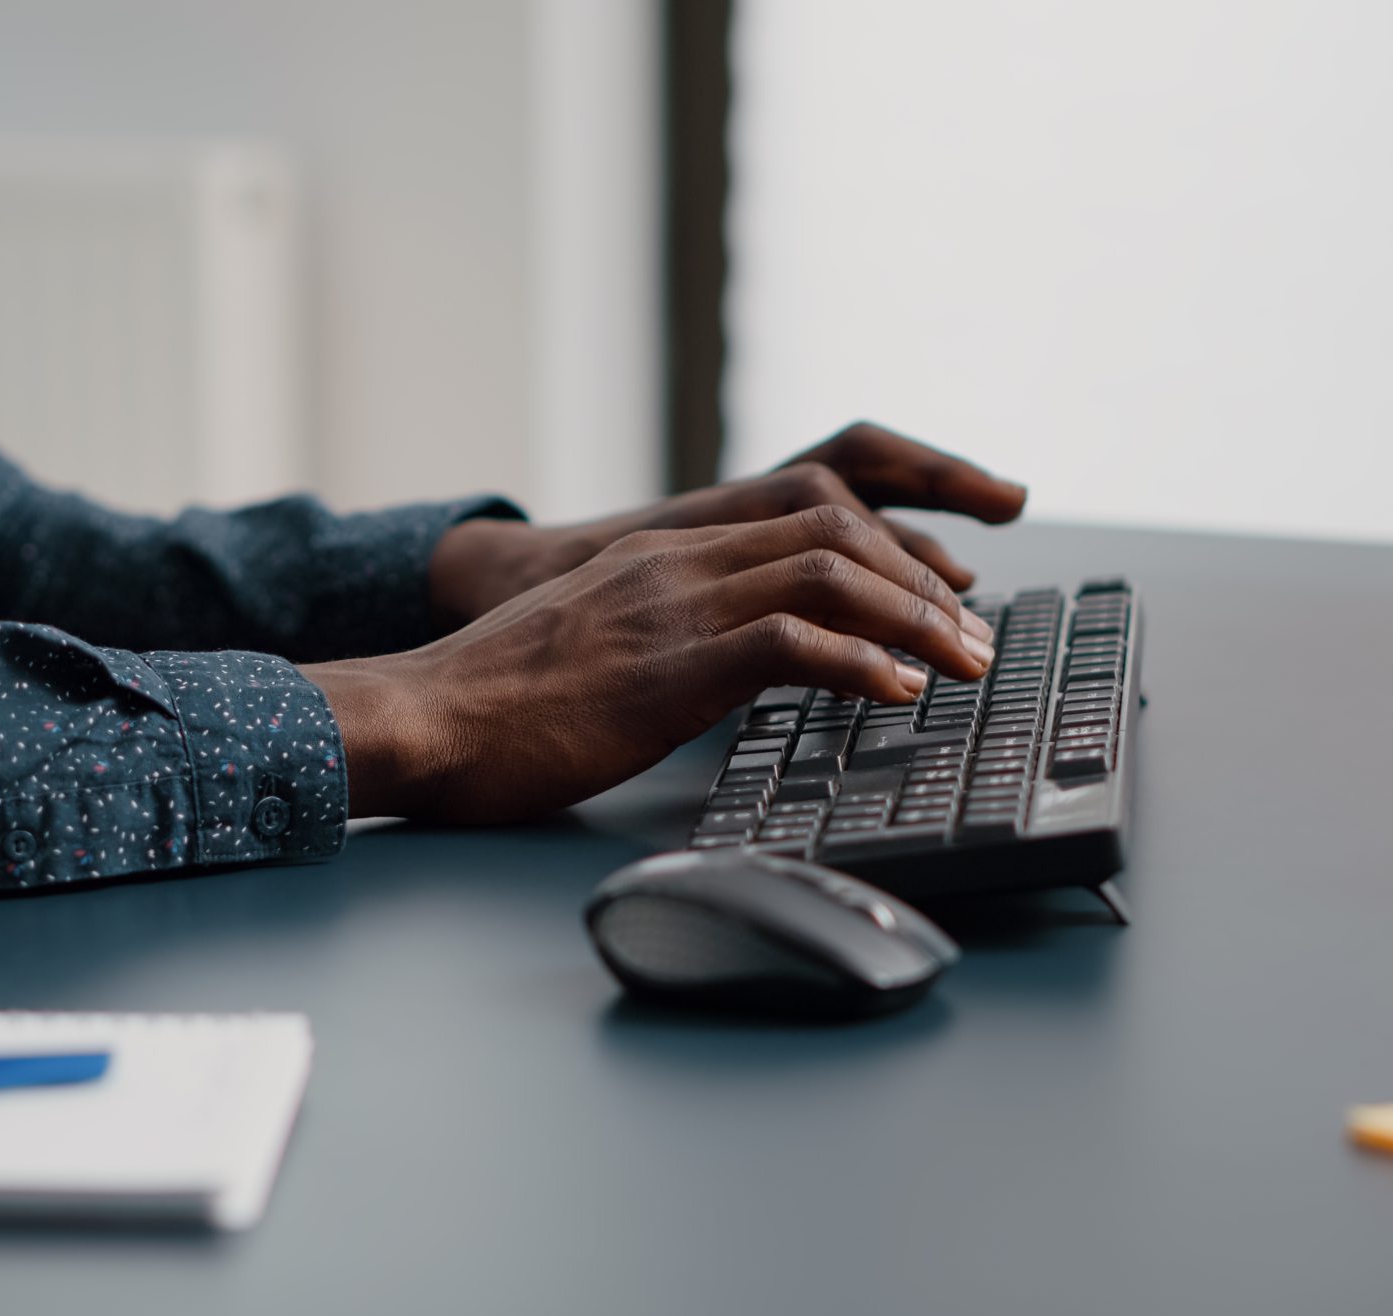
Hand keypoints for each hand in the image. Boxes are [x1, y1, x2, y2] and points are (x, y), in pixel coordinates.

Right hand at [308, 504, 995, 822]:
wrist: (421, 720)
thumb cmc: (489, 710)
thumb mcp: (588, 653)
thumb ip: (652, 643)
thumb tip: (709, 682)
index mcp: (657, 557)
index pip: (803, 518)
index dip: (886, 553)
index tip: (932, 604)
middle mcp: (675, 564)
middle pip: (837, 531)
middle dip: (921, 580)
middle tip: (970, 637)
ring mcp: (672, 608)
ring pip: (831, 576)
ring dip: (914, 618)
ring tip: (959, 663)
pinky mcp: (669, 666)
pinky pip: (790, 643)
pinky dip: (860, 662)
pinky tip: (896, 691)